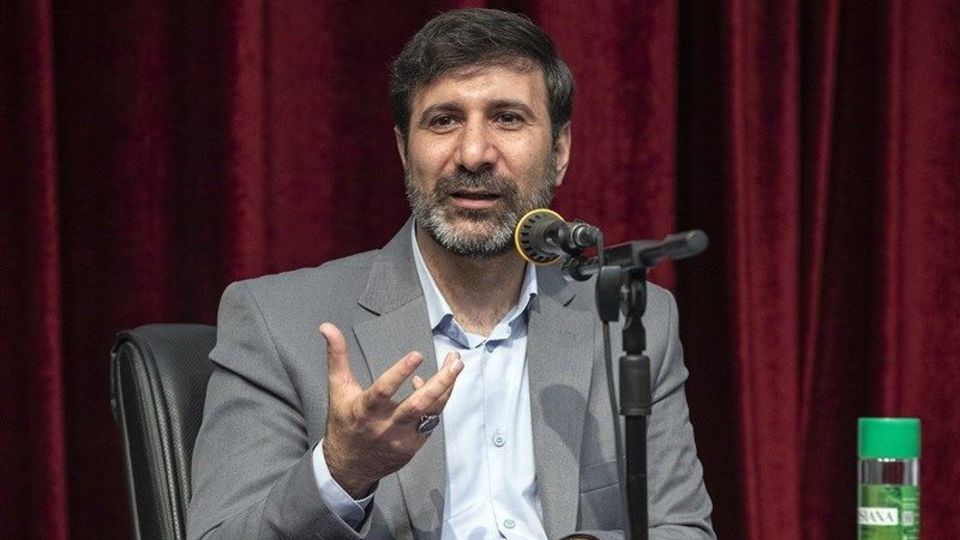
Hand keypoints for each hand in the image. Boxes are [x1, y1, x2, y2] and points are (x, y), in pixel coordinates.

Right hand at [318, 322, 462, 497]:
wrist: (348, 466)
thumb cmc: (344, 423)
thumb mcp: (338, 389)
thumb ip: (337, 357)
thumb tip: (327, 327)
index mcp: (365, 410)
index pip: (384, 390)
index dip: (400, 372)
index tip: (417, 355)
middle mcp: (385, 426)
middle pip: (418, 404)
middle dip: (442, 381)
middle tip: (455, 361)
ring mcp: (401, 438)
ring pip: (431, 412)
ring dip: (447, 388)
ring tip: (455, 366)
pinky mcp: (413, 447)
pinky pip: (431, 422)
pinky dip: (436, 403)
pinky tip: (438, 388)